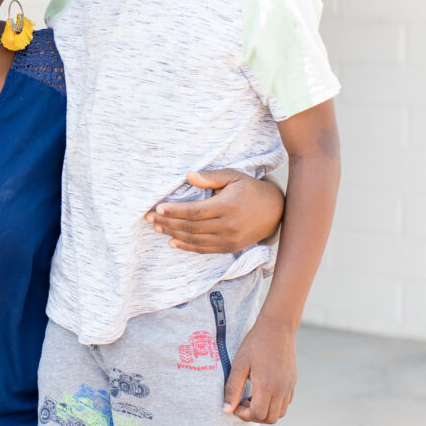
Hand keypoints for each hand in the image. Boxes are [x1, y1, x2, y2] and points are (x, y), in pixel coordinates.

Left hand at [145, 169, 283, 253]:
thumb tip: (189, 176)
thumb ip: (210, 178)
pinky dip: (187, 247)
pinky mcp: (230, 247)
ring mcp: (229, 239)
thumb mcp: (233, 177)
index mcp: (227, 206)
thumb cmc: (249, 189)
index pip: (194, 211)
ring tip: (157, 227)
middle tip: (149, 218)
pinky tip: (173, 242)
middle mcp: (228, 225)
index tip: (157, 208)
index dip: (174, 211)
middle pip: (191, 227)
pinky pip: (204, 249)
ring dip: (173, 234)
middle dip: (168, 222)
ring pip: (195, 239)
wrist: (275, 210)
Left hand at [223, 313, 296, 423]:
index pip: (258, 414)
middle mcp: (281, 389)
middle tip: (242, 402)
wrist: (277, 328)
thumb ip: (232, 388)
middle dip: (254, 416)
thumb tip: (227, 409)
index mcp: (267, 385)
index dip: (244, 414)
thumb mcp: (239, 364)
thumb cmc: (255, 344)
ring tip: (252, 396)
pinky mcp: (293, 382)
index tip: (235, 404)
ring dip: (265, 411)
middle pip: (270, 418)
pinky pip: (285, 402)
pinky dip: (274, 404)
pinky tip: (262, 390)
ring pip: (280, 413)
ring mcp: (289, 386)